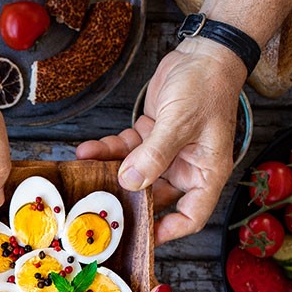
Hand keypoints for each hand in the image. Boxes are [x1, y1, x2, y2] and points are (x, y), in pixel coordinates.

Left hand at [76, 37, 246, 244]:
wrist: (203, 53)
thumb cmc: (207, 86)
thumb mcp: (180, 123)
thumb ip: (154, 155)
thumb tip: (131, 182)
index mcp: (206, 172)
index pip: (191, 216)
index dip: (168, 231)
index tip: (142, 239)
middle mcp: (187, 167)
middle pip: (154, 197)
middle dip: (126, 200)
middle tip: (98, 207)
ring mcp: (167, 153)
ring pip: (134, 173)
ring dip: (109, 172)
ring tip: (84, 171)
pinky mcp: (150, 136)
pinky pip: (125, 150)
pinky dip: (107, 151)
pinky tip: (87, 151)